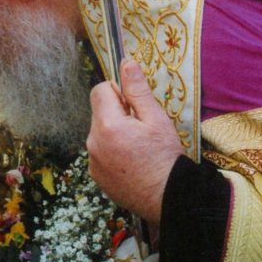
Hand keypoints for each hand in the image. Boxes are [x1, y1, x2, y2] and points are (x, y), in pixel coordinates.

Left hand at [87, 59, 183, 227]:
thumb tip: (126, 62)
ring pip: (100, 133)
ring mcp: (92, 161)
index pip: (100, 90)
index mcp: (107, 124)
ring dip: (115, 134)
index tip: (135, 106)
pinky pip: (100, 153)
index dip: (119, 93)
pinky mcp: (95, 175)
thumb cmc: (165, 156)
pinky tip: (132, 162)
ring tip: (138, 148)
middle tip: (141, 130)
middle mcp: (93, 142)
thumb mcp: (156, 119)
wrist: (168, 198)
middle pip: (99, 112)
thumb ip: (137, 90)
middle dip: (117, 114)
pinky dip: (113, 153)